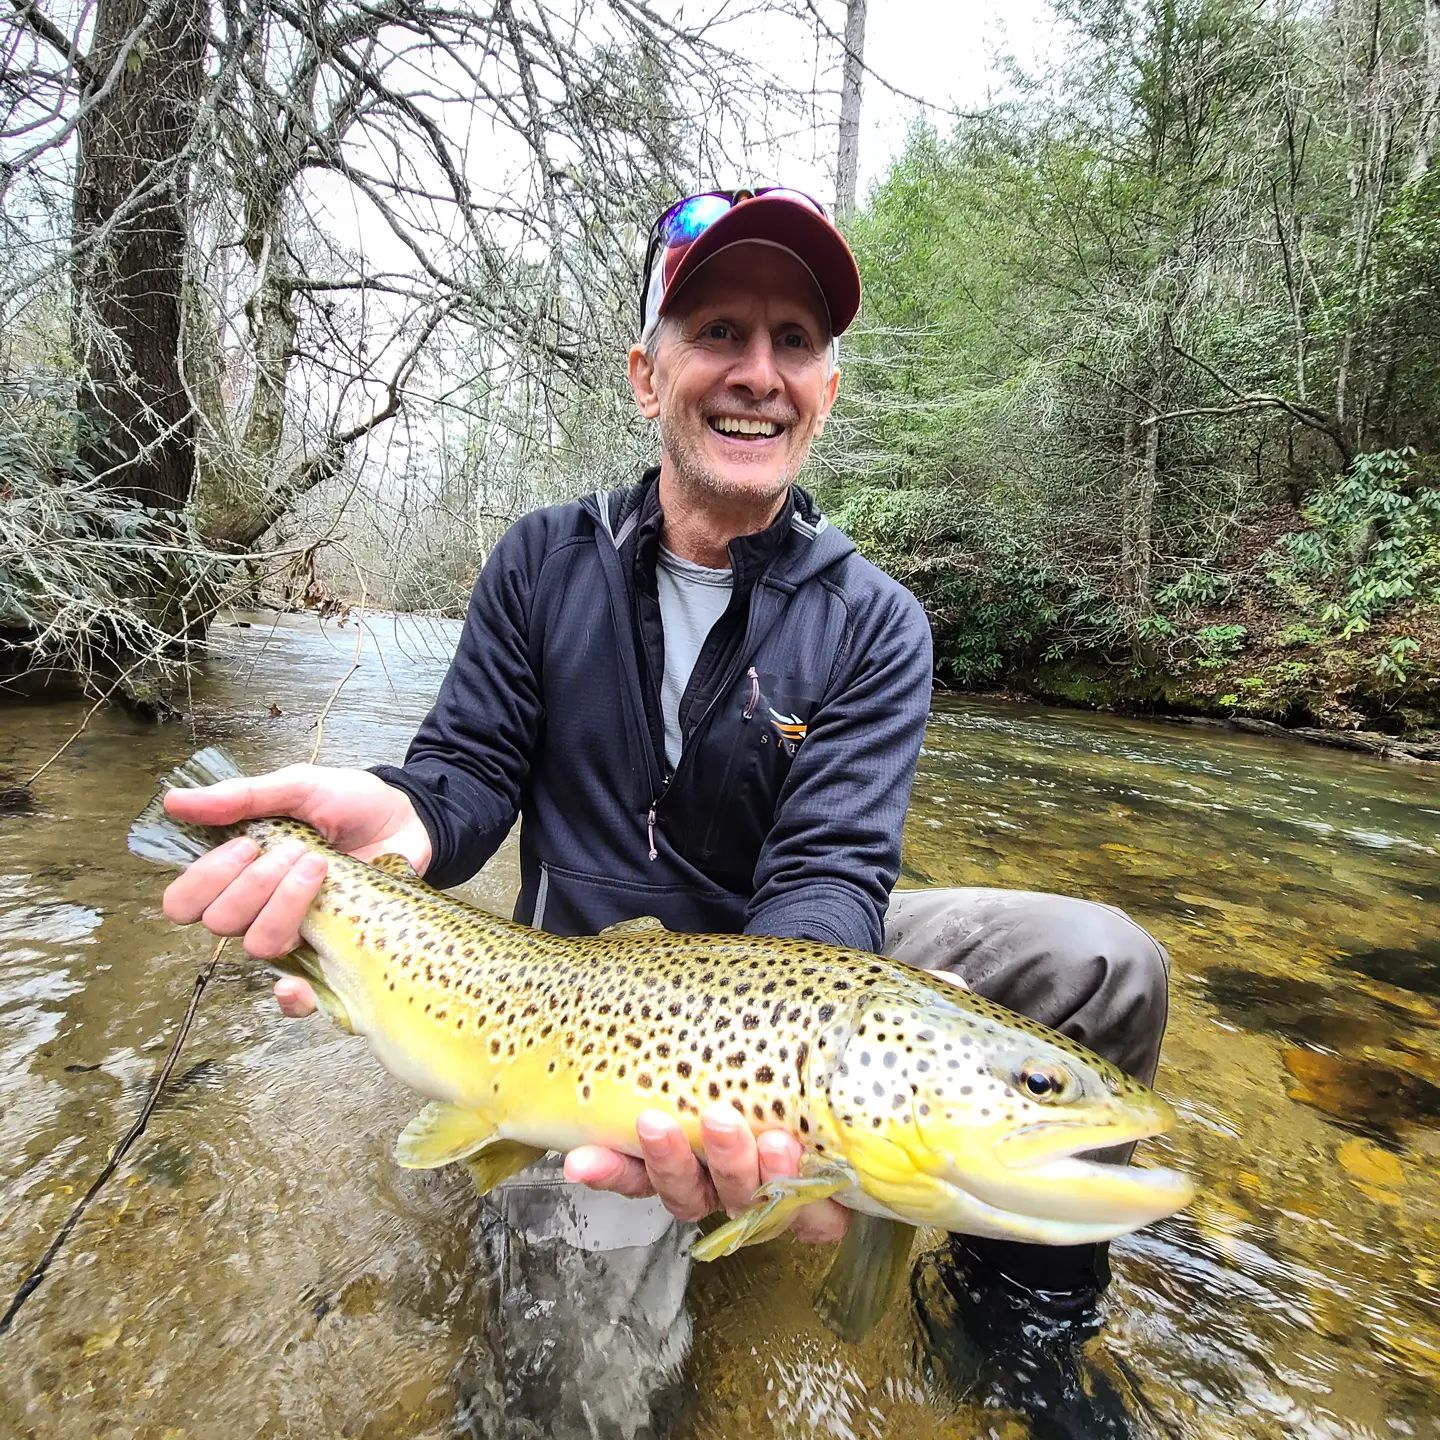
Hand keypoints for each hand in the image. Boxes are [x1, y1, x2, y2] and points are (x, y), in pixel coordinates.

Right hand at [160, 764, 430, 1015]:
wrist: (409, 818)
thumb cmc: (350, 802)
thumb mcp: (299, 786)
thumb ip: (241, 797)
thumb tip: (174, 801)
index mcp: (238, 870)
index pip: (185, 901)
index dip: (205, 879)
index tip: (245, 845)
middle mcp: (257, 907)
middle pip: (219, 923)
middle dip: (254, 885)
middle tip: (295, 850)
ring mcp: (294, 932)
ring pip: (258, 945)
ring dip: (283, 906)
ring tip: (320, 866)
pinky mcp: (331, 954)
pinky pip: (299, 995)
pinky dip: (292, 994)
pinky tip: (294, 980)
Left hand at [560, 970, 970, 1239]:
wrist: (729, 994)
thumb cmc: (804, 1016)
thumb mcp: (852, 1006)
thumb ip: (902, 1002)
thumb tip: (953, 980)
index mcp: (812, 1162)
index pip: (817, 1205)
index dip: (807, 1197)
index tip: (797, 1151)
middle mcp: (755, 1177)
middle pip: (746, 1197)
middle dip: (739, 1167)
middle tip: (734, 1123)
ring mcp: (697, 1167)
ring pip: (685, 1192)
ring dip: (669, 1164)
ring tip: (657, 1121)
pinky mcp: (645, 1151)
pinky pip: (625, 1175)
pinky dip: (606, 1170)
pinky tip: (583, 1162)